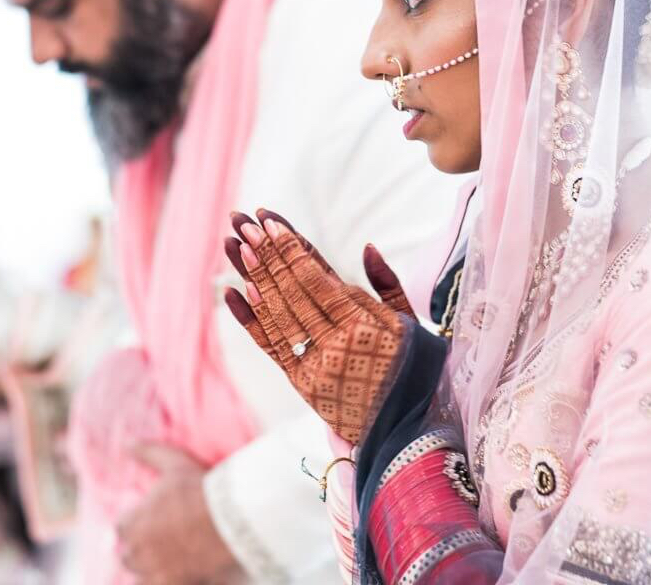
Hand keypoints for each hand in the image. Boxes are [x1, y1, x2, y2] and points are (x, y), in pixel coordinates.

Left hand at [116, 444, 239, 583]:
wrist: (229, 519)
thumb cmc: (198, 490)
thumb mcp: (174, 464)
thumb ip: (149, 453)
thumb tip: (128, 443)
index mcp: (131, 522)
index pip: (122, 527)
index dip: (136, 523)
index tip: (151, 520)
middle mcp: (136, 550)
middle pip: (128, 555)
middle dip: (139, 549)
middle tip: (161, 541)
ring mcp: (153, 571)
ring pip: (141, 576)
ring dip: (150, 568)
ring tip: (168, 560)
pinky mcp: (172, 584)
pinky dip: (167, 580)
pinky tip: (181, 574)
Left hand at [223, 209, 414, 444]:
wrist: (410, 430)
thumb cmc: (415, 369)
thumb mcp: (411, 323)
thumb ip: (388, 284)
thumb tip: (367, 247)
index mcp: (365, 322)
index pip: (318, 277)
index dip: (291, 248)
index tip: (270, 221)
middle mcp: (338, 342)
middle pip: (293, 289)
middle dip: (266, 253)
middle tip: (244, 222)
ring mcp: (317, 363)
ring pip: (278, 312)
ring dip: (254, 276)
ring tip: (235, 245)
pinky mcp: (303, 383)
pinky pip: (272, 346)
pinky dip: (252, 319)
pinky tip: (235, 291)